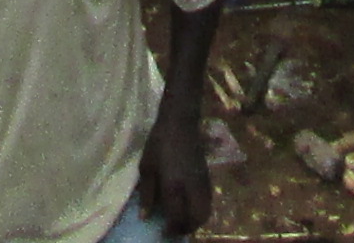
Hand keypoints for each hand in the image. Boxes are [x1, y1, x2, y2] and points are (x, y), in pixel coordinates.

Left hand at [140, 108, 213, 235]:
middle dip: (187, 228)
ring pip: (206, 211)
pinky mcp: (207, 176)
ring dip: (196, 220)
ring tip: (182, 220)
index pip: (177, 218)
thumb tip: (145, 217)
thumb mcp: (146, 168)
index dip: (171, 229)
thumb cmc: (159, 143)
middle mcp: (192, 188)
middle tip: (174, 229)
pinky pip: (208, 201)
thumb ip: (147, 194)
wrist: (180, 122)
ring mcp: (202, 182)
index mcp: (174, 187)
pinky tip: (189, 205)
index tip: (163, 233)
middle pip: (197, 218)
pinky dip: (201, 209)